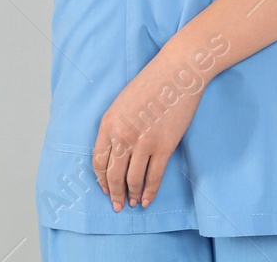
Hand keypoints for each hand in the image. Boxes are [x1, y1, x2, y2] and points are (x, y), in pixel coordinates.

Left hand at [93, 43, 209, 211]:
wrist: (178, 71)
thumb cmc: (152, 82)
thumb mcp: (122, 102)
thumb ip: (116, 126)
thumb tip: (117, 151)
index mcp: (108, 124)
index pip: (98, 162)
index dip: (101, 180)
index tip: (106, 189)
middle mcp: (122, 136)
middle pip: (113, 175)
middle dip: (114, 194)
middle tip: (117, 205)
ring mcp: (143, 142)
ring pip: (132, 179)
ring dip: (131, 195)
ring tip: (133, 203)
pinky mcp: (164, 146)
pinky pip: (154, 176)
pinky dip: (150, 191)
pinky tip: (147, 199)